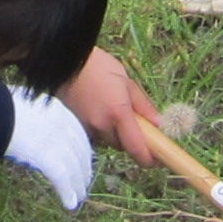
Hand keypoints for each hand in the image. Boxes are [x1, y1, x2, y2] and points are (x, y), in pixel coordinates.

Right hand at [0, 88, 95, 209]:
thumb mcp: (28, 107)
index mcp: (58, 110)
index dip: (83, 152)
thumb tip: (38, 134)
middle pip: (79, 152)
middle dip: (83, 170)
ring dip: (77, 185)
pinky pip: (61, 177)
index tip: (84, 163)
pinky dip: (67, 191)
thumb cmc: (0, 109)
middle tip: (83, 183)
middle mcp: (62, 124)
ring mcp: (55, 140)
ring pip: (73, 167)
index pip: (78, 134)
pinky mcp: (46, 156)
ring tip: (78, 197)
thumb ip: (40, 119)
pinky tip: (69, 203)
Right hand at [56, 48, 159, 166]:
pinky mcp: (78, 126)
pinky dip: (104, 128)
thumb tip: (158, 124)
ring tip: (114, 109)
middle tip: (137, 121)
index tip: (159, 158)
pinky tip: (101, 109)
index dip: (150, 159)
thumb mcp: (126, 80)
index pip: (137, 148)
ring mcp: (88, 128)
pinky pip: (98, 135)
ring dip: (117, 134)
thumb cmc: (98, 66)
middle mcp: (102, 125)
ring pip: (110, 141)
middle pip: (124, 146)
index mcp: (118, 113)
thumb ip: (142, 105)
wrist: (63, 62)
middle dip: (133, 139)